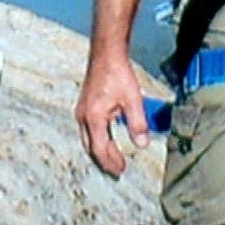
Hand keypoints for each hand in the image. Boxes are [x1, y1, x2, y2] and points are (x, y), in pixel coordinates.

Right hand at [75, 47, 150, 178]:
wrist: (106, 53)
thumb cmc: (118, 73)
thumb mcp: (133, 99)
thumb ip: (138, 124)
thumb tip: (142, 145)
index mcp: (94, 118)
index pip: (100, 149)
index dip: (111, 161)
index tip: (121, 170)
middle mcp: (84, 117)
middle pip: (91, 147)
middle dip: (104, 160)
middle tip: (117, 170)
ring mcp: (82, 111)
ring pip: (88, 139)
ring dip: (100, 151)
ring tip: (113, 159)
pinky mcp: (85, 106)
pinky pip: (88, 130)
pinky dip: (97, 140)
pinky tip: (107, 140)